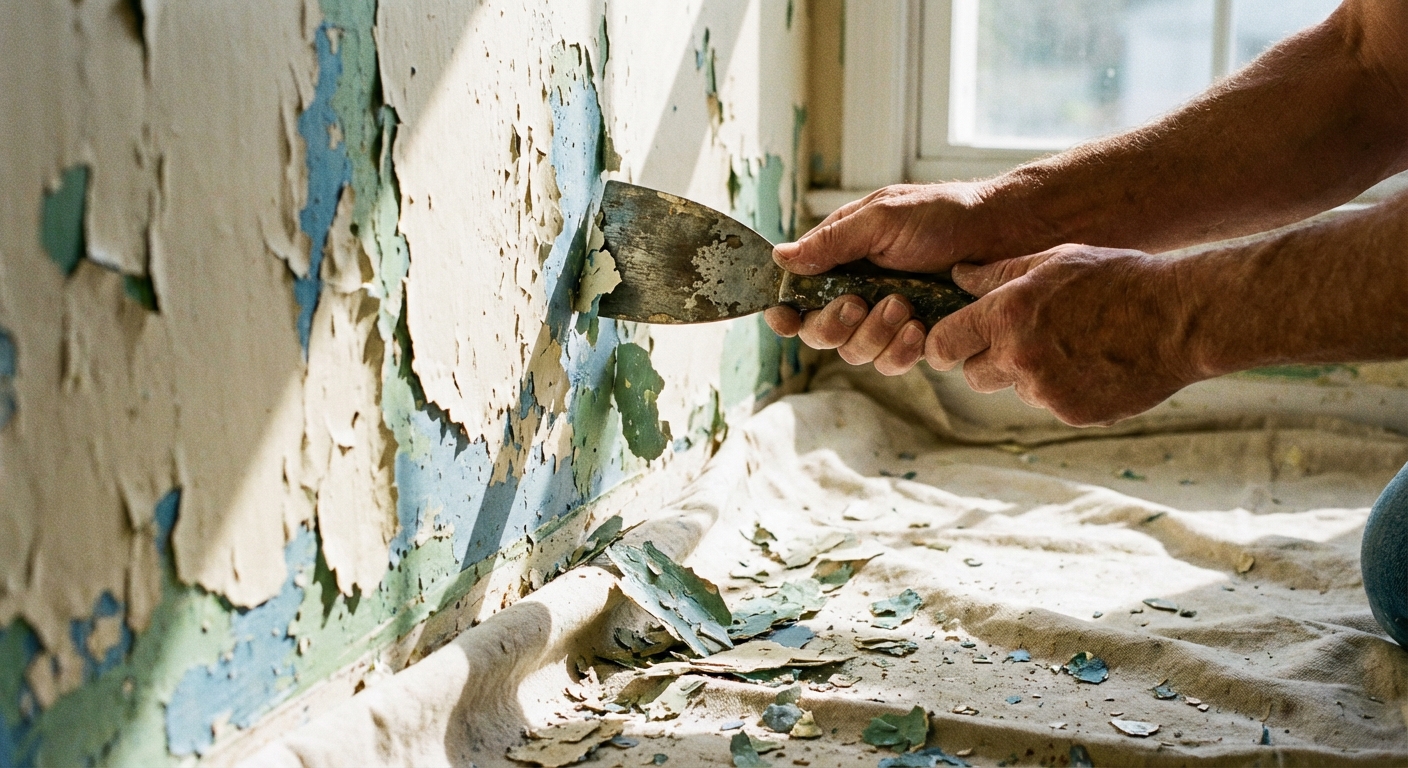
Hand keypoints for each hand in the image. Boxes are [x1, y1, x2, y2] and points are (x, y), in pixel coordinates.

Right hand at [765, 183, 996, 370]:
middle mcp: (856, 290)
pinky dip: (899, 352)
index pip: (796, 294)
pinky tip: (919, 331)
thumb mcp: (882, 218)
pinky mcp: (914, 337)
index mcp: (839, 258)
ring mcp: (884, 317)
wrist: (1001, 234)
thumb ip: (832, 242)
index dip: (785, 312)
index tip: (786, 318)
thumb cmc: (942, 215)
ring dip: (873, 335)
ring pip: (854, 352)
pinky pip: (890, 362)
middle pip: (819, 333)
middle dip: (833, 325)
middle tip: (858, 305)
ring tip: (904, 307)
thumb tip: (780, 258)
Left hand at [927, 244, 1196, 425]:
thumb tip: (957, 275)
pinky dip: (1065, 389)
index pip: (943, 344)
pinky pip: (1051, 404)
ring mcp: (1046, 390)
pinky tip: (1096, 362)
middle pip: (973, 375)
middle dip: (987, 361)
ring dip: (1030, 374)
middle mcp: (1019, 357)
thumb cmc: (1118, 278)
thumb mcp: (1056, 260)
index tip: (951, 343)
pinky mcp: (1072, 413)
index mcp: (1008, 314)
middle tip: (1020, 340)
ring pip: (1016, 389)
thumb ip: (999, 273)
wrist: (1180, 318)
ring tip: (1074, 344)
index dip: (943, 345)